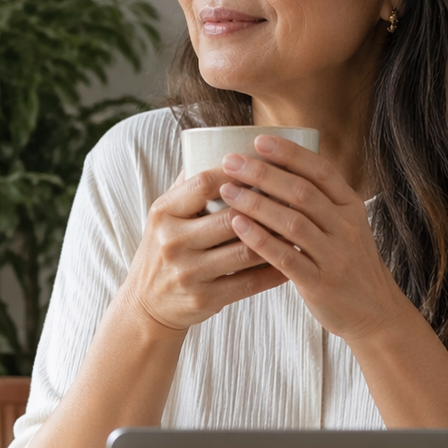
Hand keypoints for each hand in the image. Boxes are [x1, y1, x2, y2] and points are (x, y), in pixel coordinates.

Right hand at [118, 168, 286, 334]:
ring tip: (301, 225)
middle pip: (231, 218)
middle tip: (297, 195)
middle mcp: (172, 242)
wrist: (146, 305)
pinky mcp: (204, 299)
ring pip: (245, 251)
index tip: (264, 163)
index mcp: (163, 213)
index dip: (238, 172)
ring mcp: (188, 273)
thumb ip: (189, 184)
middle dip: (267, 205)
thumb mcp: (164, 215)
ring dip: (278, 238)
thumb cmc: (163, 250)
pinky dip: (274, 270)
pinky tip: (293, 258)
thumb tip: (221, 143)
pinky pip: (249, 283)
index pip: (204, 183)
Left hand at [218, 135, 408, 344]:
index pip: (321, 171)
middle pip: (302, 192)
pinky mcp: (320, 283)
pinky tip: (238, 226)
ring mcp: (334, 256)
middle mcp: (346, 228)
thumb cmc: (349, 265)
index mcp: (351, 208)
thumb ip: (320, 202)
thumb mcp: (345, 227)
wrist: (374, 313)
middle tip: (231, 161)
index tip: (259, 140)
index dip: (290, 153)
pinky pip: (286, 257)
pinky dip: (260, 240)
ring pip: (293, 222)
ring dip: (256, 203)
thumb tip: (279, 170)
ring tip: (226, 190)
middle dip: (264, 173)